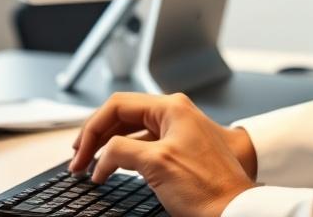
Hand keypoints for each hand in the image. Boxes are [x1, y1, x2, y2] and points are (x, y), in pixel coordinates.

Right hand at [69, 92, 258, 216]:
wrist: (233, 207)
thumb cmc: (205, 185)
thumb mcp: (156, 164)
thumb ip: (122, 152)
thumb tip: (101, 157)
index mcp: (170, 108)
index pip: (118, 106)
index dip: (92, 129)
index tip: (78, 154)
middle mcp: (175, 114)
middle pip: (123, 116)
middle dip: (97, 137)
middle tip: (78, 161)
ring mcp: (178, 131)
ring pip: (132, 132)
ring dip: (109, 147)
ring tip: (91, 166)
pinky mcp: (179, 149)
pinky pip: (144, 145)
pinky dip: (125, 155)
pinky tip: (114, 169)